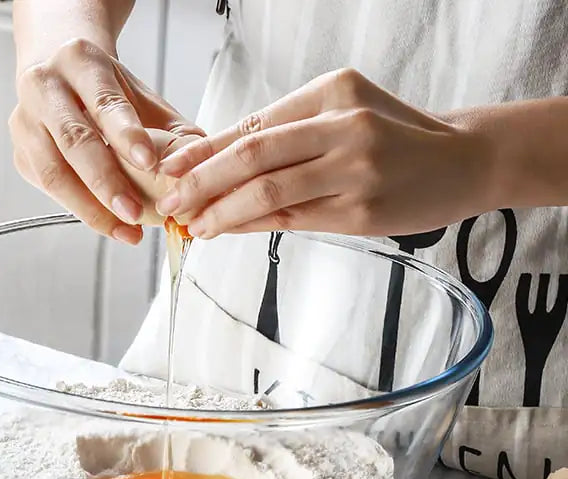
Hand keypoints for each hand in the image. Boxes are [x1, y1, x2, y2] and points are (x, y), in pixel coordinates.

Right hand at [9, 37, 202, 243]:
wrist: (57, 70)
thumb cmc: (104, 89)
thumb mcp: (141, 96)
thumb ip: (172, 132)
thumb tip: (197, 172)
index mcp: (80, 61)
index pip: (105, 103)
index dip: (127, 135)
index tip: (150, 164)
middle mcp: (44, 87)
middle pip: (74, 141)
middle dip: (106, 183)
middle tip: (136, 213)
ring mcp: (25, 122)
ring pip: (53, 172)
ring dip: (90, 208)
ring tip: (125, 229)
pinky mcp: (20, 154)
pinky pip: (49, 189)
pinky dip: (80, 209)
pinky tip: (107, 222)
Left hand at [156, 69, 492, 238]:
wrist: (463, 162)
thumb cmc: (394, 140)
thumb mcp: (343, 116)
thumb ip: (288, 137)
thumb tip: (219, 167)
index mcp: (331, 91)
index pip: (253, 124)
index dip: (204, 149)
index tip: (170, 169)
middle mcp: (342, 124)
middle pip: (253, 155)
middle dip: (201, 182)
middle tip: (170, 203)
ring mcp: (354, 168)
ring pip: (269, 192)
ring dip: (223, 212)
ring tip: (194, 226)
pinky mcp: (362, 211)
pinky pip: (294, 219)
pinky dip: (255, 226)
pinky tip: (229, 231)